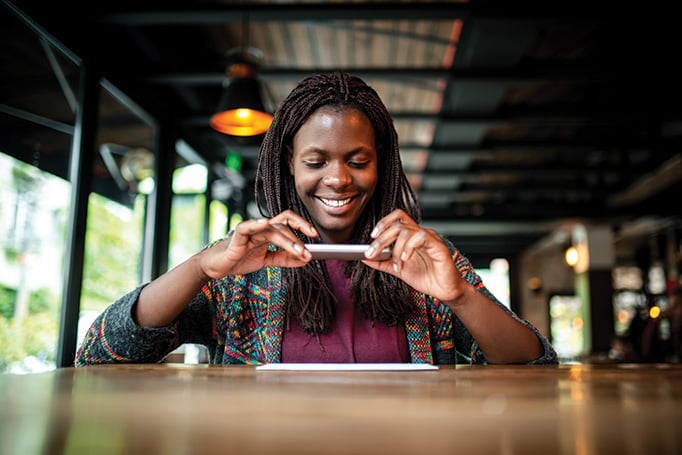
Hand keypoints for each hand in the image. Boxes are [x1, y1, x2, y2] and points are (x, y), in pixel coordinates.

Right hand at [199, 210, 317, 278]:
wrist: (218, 267)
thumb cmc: (240, 259)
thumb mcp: (267, 261)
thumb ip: (285, 259)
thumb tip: (305, 259)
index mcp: (268, 231)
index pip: (288, 222)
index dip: (302, 225)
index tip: (315, 235)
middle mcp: (260, 228)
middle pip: (283, 225)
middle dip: (298, 237)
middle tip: (308, 252)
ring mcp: (249, 231)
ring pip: (271, 229)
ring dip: (287, 240)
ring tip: (299, 251)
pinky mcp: (237, 237)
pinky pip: (247, 227)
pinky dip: (256, 223)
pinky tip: (265, 223)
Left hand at [362, 209, 465, 303]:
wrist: (445, 291)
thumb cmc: (427, 278)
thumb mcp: (398, 270)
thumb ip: (382, 262)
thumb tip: (363, 257)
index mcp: (411, 236)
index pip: (397, 218)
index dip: (383, 223)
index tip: (372, 236)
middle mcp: (420, 234)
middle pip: (397, 224)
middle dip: (381, 239)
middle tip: (371, 253)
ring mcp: (430, 238)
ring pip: (406, 230)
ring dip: (395, 249)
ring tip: (396, 265)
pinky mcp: (438, 246)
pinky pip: (421, 237)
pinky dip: (409, 248)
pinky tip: (405, 259)